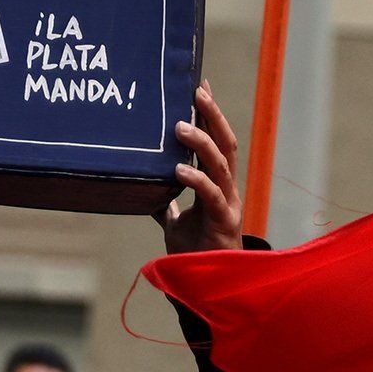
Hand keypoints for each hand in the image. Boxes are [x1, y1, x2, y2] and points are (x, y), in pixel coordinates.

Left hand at [158, 84, 242, 253]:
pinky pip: (211, 195)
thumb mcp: (175, 223)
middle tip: (196, 92)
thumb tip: (144, 187)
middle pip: (225, 143)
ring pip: (221, 164)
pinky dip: (196, 180)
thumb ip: (165, 203)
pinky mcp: (223, 222)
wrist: (208, 286)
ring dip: (201, 142)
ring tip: (180, 125)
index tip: (200, 85)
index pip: (216, 140)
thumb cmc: (195, 252)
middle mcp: (227, 188)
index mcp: (217, 184)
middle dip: (212, 116)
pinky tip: (178, 170)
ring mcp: (228, 203)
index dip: (210, 114)